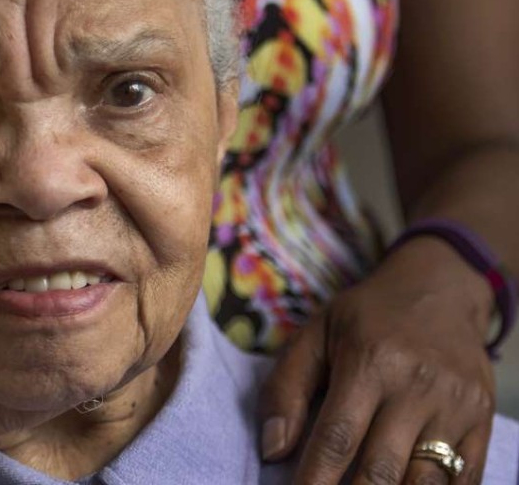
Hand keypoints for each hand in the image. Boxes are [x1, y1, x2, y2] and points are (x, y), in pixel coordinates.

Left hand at [258, 237, 495, 483]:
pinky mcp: (482, 420)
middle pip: (381, 470)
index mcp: (370, 361)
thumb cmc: (366, 316)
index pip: (337, 437)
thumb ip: (286, 389)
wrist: (440, 288)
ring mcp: (456, 406)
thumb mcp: (315, 334)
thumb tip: (272, 449)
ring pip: (424, 482)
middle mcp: (418, 386)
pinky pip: (464, 478)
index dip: (314, 479)